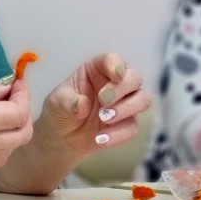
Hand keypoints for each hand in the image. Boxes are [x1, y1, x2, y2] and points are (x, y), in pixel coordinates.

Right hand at [0, 76, 32, 167]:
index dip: (23, 95)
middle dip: (24, 112)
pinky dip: (4, 143)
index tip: (17, 82)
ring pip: (12, 148)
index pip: (18, 113)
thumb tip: (6, 87)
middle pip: (22, 134)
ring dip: (15, 129)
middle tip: (13, 95)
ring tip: (1, 110)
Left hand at [38, 52, 152, 157]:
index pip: (113, 60)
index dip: (117, 65)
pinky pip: (133, 127)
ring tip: (104, 119)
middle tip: (104, 101)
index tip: (114, 75)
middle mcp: (115, 83)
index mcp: (97, 70)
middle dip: (122, 89)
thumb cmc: (60, 111)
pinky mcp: (126, 124)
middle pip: (134, 77)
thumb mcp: (57, 103)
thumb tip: (82, 104)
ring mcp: (124, 103)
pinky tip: (101, 138)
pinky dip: (119, 133)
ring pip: (143, 99)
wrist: (61, 138)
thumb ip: (69, 102)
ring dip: (127, 109)